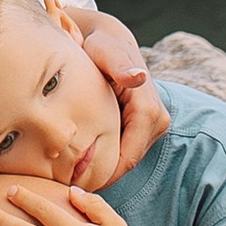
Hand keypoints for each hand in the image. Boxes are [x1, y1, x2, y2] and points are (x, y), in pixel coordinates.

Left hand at [81, 13, 168, 171]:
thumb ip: (119, 66)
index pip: (127, 158)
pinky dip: (106, 156)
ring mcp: (153, 124)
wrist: (111, 41)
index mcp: (149, 111)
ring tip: (71, 175)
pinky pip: (125, 149)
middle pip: (126, 162)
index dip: (102, 175)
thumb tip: (137, 76)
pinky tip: (82, 158)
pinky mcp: (145, 126)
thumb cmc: (104, 47)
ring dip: (103, 167)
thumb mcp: (107, 53)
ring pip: (126, 158)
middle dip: (100, 174)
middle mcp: (157, 120)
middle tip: (67, 185)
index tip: (73, 185)